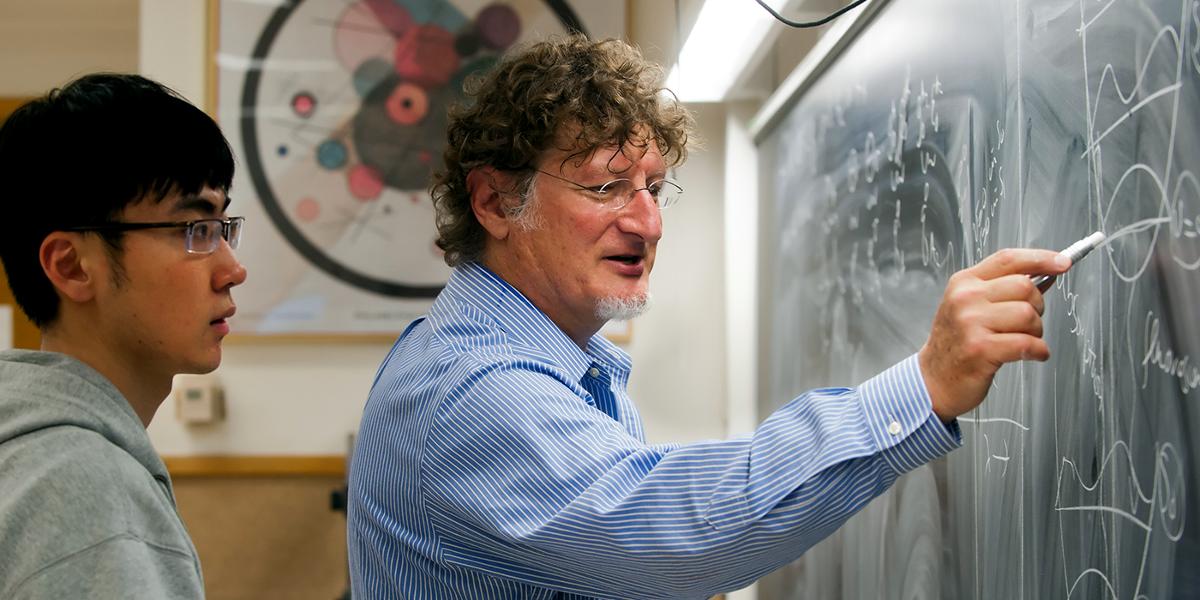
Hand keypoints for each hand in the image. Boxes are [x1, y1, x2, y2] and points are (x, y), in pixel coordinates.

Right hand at [919, 248, 1070, 421]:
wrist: (934, 379)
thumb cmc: (956, 343)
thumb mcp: (971, 307)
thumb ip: (1003, 289)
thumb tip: (1045, 275)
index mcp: (964, 283)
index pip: (1008, 260)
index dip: (1040, 258)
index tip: (1062, 263)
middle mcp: (965, 299)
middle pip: (1024, 286)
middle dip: (1037, 306)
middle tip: (1029, 322)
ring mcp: (971, 323)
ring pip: (1028, 314)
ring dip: (1036, 331)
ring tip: (1025, 340)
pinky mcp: (980, 349)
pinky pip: (1027, 343)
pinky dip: (1038, 350)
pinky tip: (1032, 354)